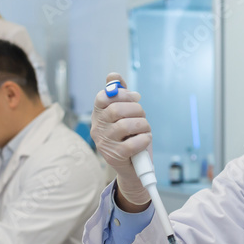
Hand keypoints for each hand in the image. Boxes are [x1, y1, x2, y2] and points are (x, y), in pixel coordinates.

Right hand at [90, 74, 151, 207]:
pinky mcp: (115, 157)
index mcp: (98, 115)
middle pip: (116, 110)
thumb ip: (119, 94)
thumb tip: (113, 76)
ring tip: (145, 129)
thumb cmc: (128, 137)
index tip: (135, 98)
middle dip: (136, 109)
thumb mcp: (124, 114)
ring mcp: (104, 143)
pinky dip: (144, 139)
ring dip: (142, 124)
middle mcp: (97, 128)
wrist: (132, 167)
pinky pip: (132, 144)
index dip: (122, 94)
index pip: (102, 97)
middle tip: (142, 115)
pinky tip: (145, 139)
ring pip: (125, 125)